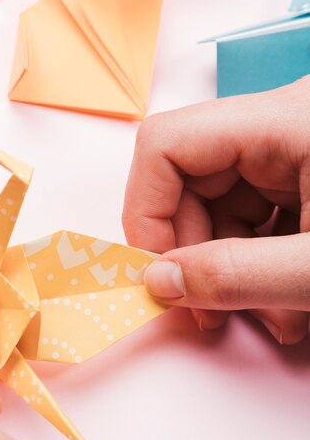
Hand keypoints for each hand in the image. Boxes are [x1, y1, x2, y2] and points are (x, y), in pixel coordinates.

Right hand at [122, 77, 309, 342]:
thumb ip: (238, 276)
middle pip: (184, 182)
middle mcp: (275, 125)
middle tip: (207, 312)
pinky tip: (280, 299)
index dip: (144, 210)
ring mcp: (286, 150)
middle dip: (190, 254)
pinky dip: (250, 263)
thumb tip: (159, 281)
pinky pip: (246, 216)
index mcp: (283, 121)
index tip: (158, 272)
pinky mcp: (297, 175)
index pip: (166, 144)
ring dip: (224, 269)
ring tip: (268, 318)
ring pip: (213, 206)